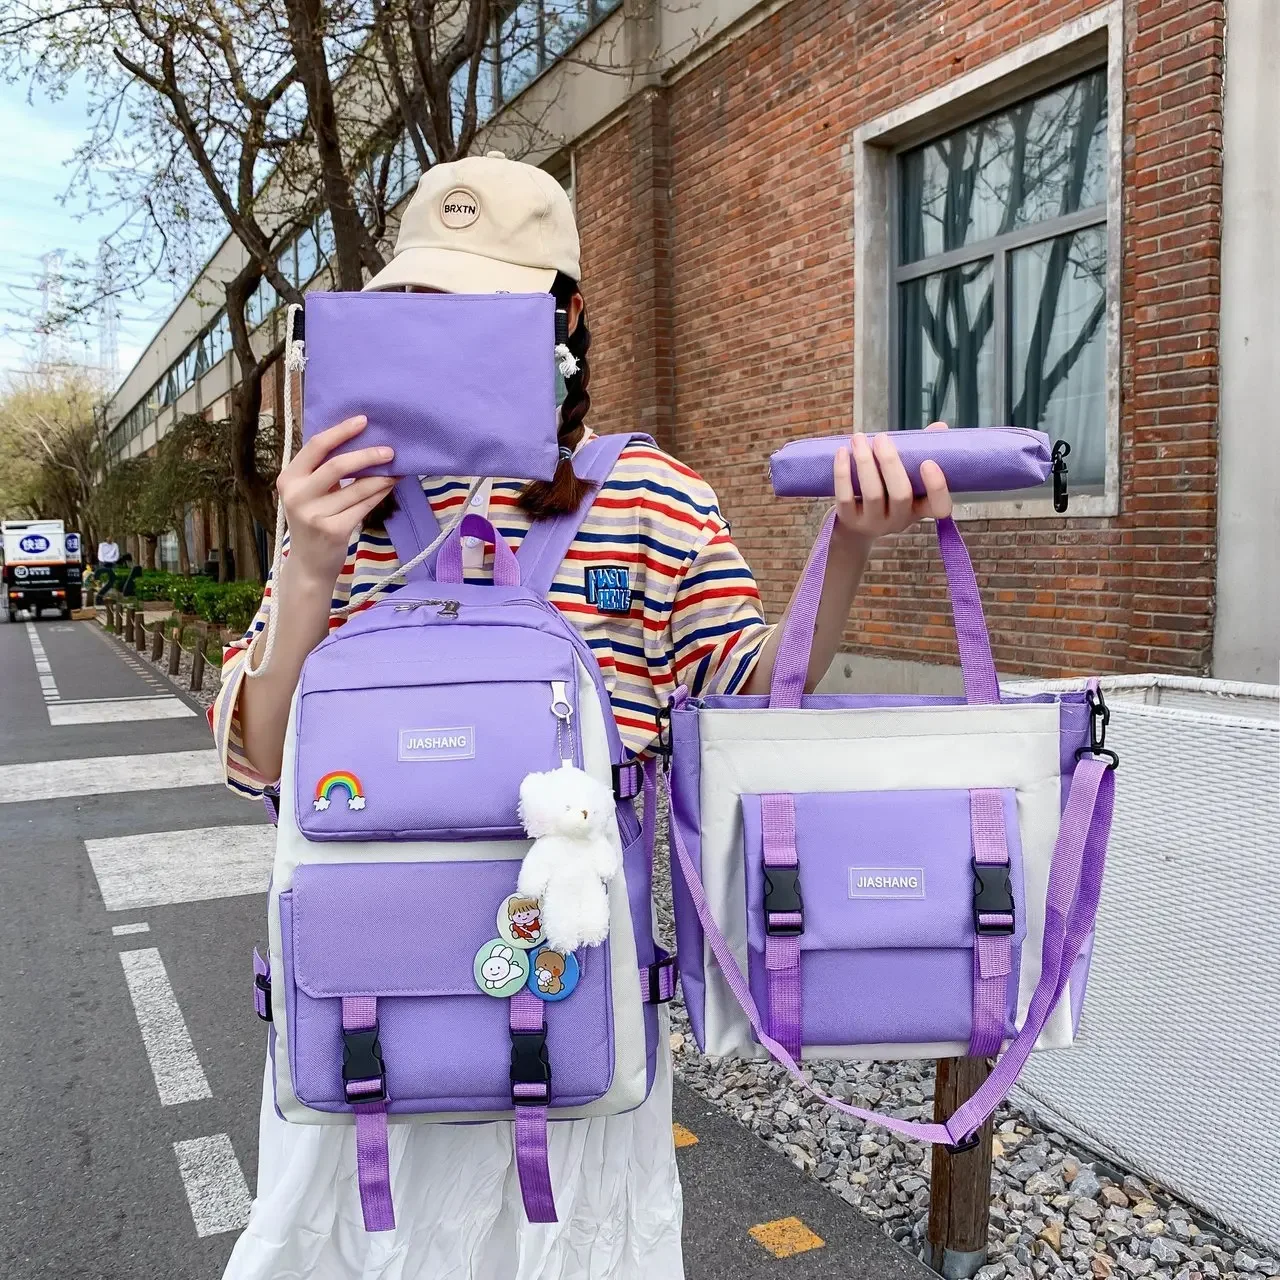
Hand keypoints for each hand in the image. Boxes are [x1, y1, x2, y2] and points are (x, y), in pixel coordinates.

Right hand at [275, 416, 396, 587]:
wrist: (309, 564)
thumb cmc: (313, 520)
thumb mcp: (308, 492)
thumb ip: (322, 470)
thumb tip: (359, 439)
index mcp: (288, 478)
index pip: (315, 446)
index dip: (341, 431)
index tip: (364, 420)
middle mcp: (297, 496)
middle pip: (337, 465)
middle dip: (367, 455)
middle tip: (390, 450)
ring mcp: (314, 515)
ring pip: (356, 488)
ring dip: (381, 476)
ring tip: (397, 468)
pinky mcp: (334, 531)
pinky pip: (364, 506)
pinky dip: (379, 493)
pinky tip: (390, 485)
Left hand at [833, 423, 952, 539]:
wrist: (855, 523)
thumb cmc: (887, 492)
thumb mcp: (907, 477)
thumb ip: (920, 452)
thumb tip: (939, 426)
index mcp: (920, 508)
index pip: (940, 506)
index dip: (937, 487)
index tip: (928, 462)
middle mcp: (899, 520)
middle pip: (901, 495)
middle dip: (890, 463)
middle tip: (881, 437)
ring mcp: (874, 523)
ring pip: (873, 494)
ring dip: (865, 462)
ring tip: (858, 438)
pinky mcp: (850, 520)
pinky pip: (846, 497)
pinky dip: (843, 472)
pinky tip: (842, 452)